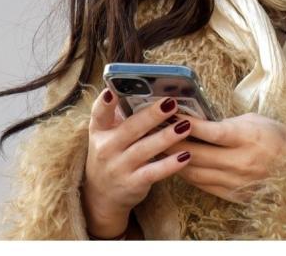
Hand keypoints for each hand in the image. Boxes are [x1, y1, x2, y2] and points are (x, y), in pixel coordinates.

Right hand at [81, 90, 193, 236]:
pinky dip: (170, 164)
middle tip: (171, 103)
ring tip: (185, 126)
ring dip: (166, 137)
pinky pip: (153, 172)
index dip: (104, 103)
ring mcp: (119, 168)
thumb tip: (147, 90)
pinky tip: (186, 155)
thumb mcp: (108, 135)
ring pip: (144, 150)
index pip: (99, 114)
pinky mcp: (133, 184)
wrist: (101, 196)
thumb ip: (121, 116)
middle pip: (130, 129)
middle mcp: (106, 149)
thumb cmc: (112, 155)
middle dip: (151, 115)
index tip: (112, 91)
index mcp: (100, 132)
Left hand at [162, 112, 285, 203]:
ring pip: (196, 172)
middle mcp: (241, 161)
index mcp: (247, 138)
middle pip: (198, 154)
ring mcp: (237, 181)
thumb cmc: (274, 135)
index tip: (171, 116)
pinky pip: (203, 185)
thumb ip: (225, 124)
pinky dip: (188, 174)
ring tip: (161, 150)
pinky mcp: (234, 194)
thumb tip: (196, 123)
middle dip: (174, 143)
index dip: (189, 125)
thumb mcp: (253, 120)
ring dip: (175, 161)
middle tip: (157, 132)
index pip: (211, 132)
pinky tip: (178, 165)